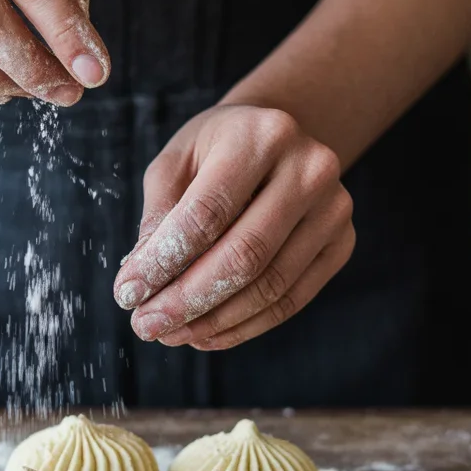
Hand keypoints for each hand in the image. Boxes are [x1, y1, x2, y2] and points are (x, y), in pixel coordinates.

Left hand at [113, 105, 354, 348]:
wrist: (277, 140)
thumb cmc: (217, 151)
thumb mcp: (177, 163)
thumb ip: (159, 217)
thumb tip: (143, 282)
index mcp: (261, 135)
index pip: (206, 214)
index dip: (163, 262)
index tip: (128, 294)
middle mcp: (309, 168)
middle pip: (243, 255)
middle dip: (187, 300)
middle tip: (146, 325)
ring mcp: (334, 209)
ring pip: (269, 285)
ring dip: (213, 321)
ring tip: (172, 334)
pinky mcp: (342, 243)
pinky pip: (291, 299)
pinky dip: (245, 326)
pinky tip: (207, 335)